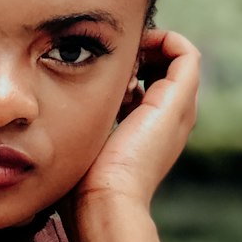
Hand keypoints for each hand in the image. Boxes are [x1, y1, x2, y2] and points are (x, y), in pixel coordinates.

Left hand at [75, 28, 200, 209]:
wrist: (105, 200)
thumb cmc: (84, 185)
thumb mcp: (81, 144)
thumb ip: (78, 124)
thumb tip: (58, 108)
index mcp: (150, 131)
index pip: (146, 83)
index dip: (122, 69)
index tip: (96, 77)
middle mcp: (170, 119)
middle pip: (161, 66)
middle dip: (132, 55)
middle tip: (107, 70)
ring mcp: (179, 109)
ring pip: (172, 56)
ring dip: (142, 49)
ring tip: (116, 69)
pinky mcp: (180, 100)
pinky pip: (184, 51)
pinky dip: (157, 42)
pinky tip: (126, 65)